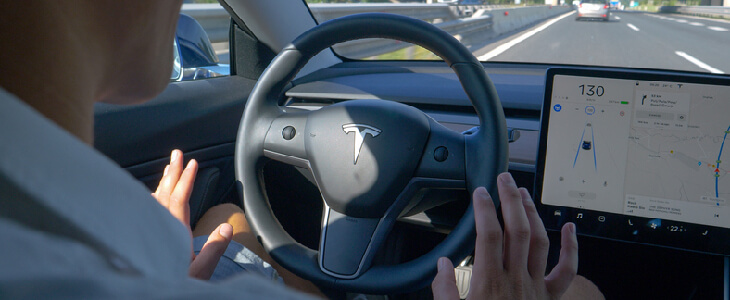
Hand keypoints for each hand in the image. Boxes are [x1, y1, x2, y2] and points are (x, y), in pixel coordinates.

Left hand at [152, 149, 232, 279]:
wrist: (150, 295)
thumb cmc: (177, 285)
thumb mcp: (201, 271)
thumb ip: (214, 248)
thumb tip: (227, 226)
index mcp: (175, 233)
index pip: (180, 199)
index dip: (186, 179)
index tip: (192, 163)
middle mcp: (161, 229)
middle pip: (166, 194)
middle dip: (173, 172)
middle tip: (177, 153)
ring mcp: (152, 233)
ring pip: (156, 201)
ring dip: (164, 182)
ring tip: (170, 168)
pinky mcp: (148, 239)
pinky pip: (149, 210)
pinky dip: (154, 198)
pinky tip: (154, 195)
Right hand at [432, 172, 577, 299]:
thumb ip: (443, 292)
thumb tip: (443, 264)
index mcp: (488, 285)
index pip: (488, 236)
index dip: (484, 209)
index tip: (480, 192)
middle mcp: (515, 281)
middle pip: (517, 230)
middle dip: (510, 200)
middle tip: (504, 179)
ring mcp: (535, 289)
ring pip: (539, 242)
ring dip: (532, 213)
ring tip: (523, 193)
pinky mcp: (549, 299)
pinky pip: (566, 271)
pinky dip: (571, 248)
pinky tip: (569, 226)